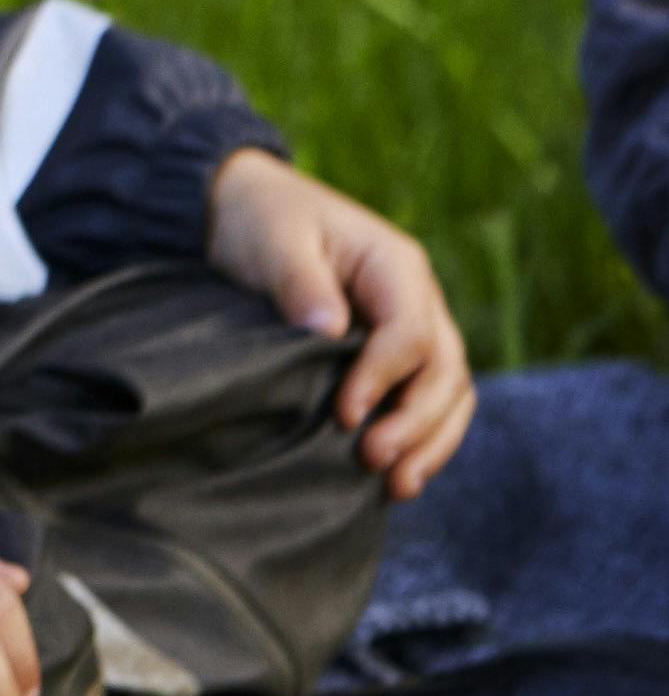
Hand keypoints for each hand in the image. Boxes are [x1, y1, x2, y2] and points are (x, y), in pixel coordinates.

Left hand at [208, 148, 472, 493]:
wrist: (245, 209)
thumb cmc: (260, 219)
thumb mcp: (273, 238)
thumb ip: (299, 280)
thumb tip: (329, 330)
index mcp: (396, 266)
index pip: (411, 332)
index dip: (384, 377)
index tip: (344, 412)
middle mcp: (419, 300)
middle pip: (445, 370)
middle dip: (416, 422)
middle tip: (372, 459)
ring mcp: (415, 328)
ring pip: (450, 393)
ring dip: (430, 442)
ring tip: (397, 486)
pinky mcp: (396, 356)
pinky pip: (429, 400)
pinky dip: (422, 438)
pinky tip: (397, 476)